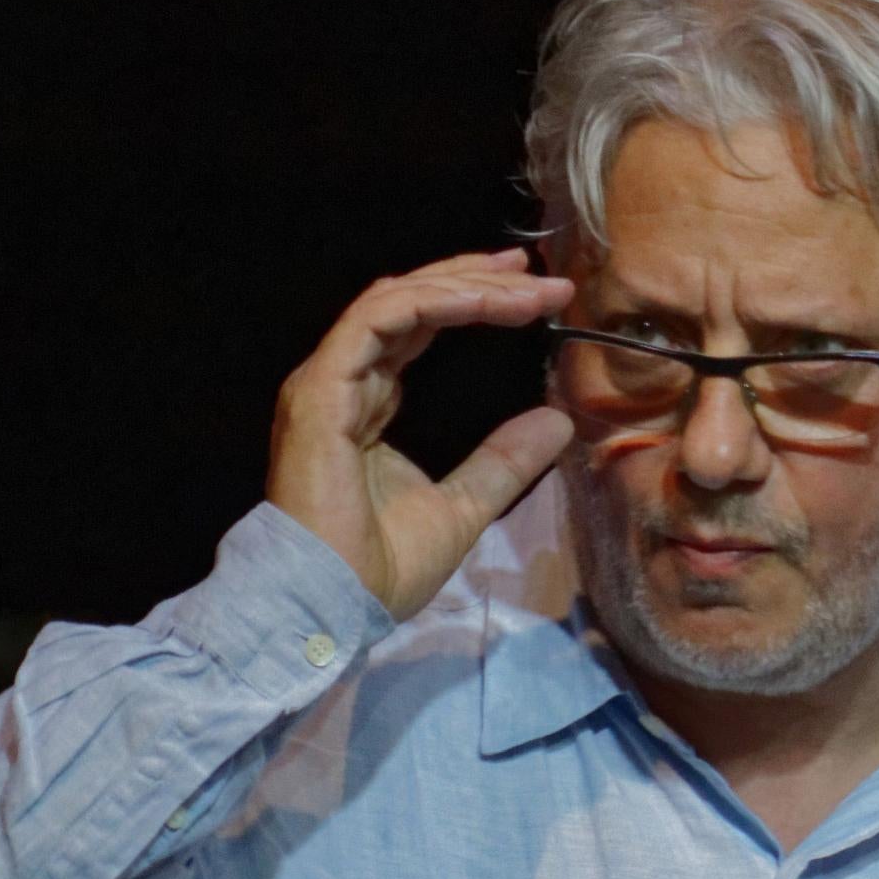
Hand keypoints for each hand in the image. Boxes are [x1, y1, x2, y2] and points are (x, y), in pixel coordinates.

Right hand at [267, 247, 576, 620]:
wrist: (331, 604)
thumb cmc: (380, 569)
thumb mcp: (463, 507)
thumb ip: (503, 461)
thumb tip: (557, 421)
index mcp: (367, 402)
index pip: (418, 328)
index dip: (474, 302)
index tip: (537, 297)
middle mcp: (344, 380)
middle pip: (409, 302)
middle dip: (476, 279)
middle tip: (540, 274)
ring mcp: (327, 382)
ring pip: (395, 300)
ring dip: (464, 284)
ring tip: (525, 285)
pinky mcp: (321, 389)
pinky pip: (378, 321)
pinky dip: (432, 301)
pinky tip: (483, 300)